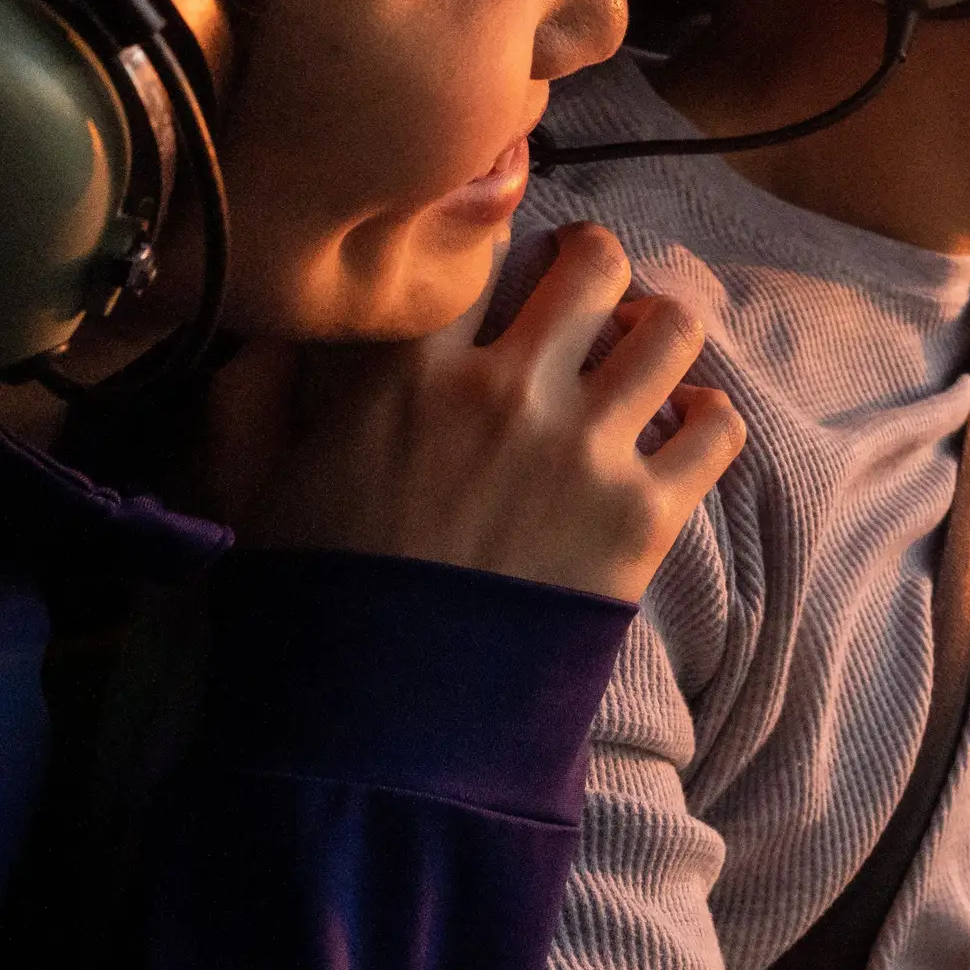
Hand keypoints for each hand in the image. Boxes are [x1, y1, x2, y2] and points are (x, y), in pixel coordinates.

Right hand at [196, 222, 742, 601]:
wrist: (382, 729)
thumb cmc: (312, 604)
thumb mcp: (252, 488)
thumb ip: (252, 395)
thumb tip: (272, 332)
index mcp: (408, 367)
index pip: (480, 240)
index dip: (497, 241)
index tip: (503, 262)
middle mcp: (505, 388)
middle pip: (594, 262)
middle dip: (593, 268)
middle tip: (581, 301)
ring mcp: (583, 450)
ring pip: (671, 328)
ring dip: (658, 332)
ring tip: (636, 358)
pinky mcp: (642, 517)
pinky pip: (717, 427)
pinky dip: (707, 419)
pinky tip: (676, 431)